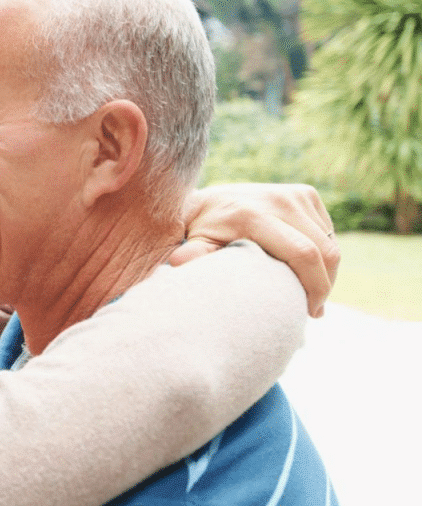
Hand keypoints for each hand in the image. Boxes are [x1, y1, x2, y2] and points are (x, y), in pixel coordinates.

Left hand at [169, 183, 339, 317]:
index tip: (310, 311)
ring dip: (325, 272)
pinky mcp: (305, 193)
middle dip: (324, 285)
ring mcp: (294, 194)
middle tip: (313, 309)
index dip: (315, 287)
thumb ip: (192, 255)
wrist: (206, 202)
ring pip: (329, 243)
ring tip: (310, 292)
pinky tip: (306, 268)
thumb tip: (177, 263)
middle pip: (324, 252)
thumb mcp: (195, 245)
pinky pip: (326, 231)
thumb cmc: (200, 233)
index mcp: (253, 215)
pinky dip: (322, 254)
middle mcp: (278, 199)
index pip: (303, 254)